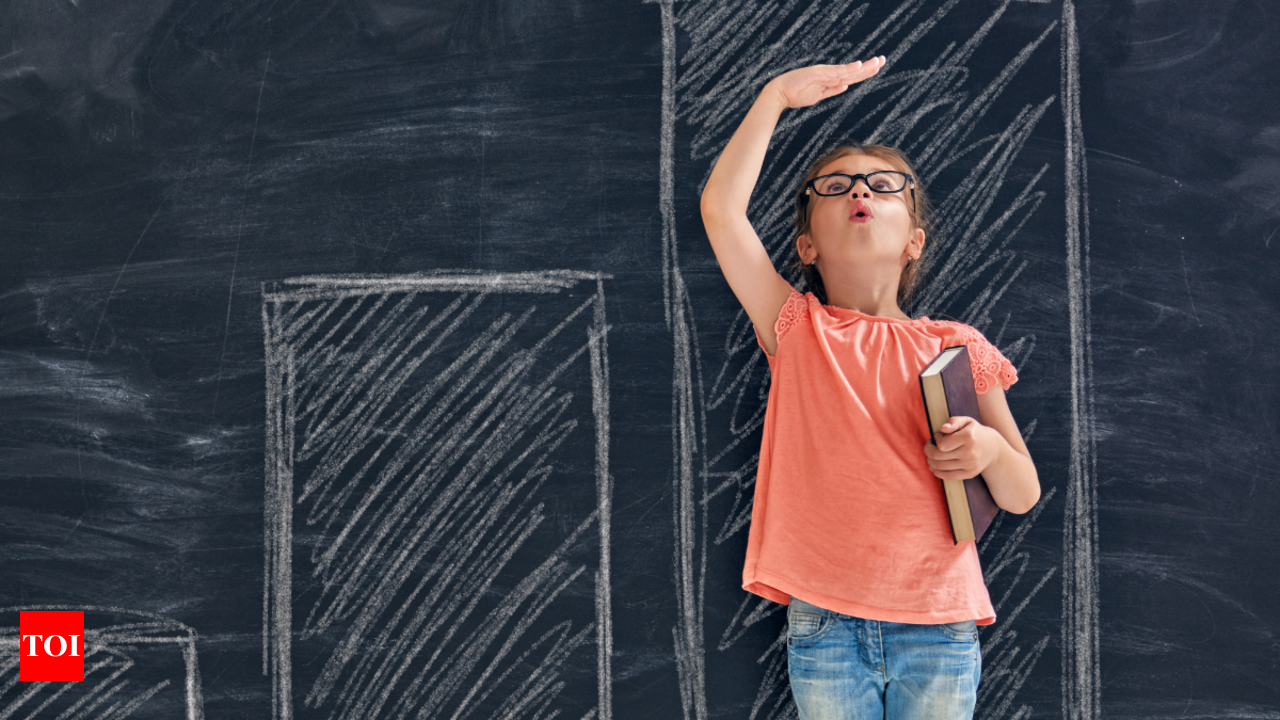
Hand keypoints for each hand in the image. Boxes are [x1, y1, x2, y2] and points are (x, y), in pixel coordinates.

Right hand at [765, 58, 885, 109]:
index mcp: (830, 80)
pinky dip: (847, 68)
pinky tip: (858, 65)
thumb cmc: (796, 95)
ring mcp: (824, 73)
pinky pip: (835, 72)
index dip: (864, 72)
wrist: (779, 93)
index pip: (851, 76)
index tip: (877, 68)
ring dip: (862, 67)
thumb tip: (844, 87)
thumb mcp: (818, 95)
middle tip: (883, 60)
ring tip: (876, 62)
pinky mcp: (818, 74)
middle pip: (852, 71)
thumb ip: (831, 90)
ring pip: (847, 71)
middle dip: (868, 67)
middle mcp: (829, 74)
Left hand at [922, 416, 1000, 481]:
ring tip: (931, 454)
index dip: (936, 439)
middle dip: (928, 450)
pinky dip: (936, 472)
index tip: (938, 435)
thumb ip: (954, 421)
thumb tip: (943, 428)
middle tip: (929, 445)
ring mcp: (970, 465)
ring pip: (940, 466)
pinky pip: (947, 476)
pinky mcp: (970, 474)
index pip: (942, 444)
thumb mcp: (967, 421)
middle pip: (938, 456)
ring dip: (930, 460)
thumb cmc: (975, 432)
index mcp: (968, 437)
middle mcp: (970, 452)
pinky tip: (933, 466)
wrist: (993, 448)